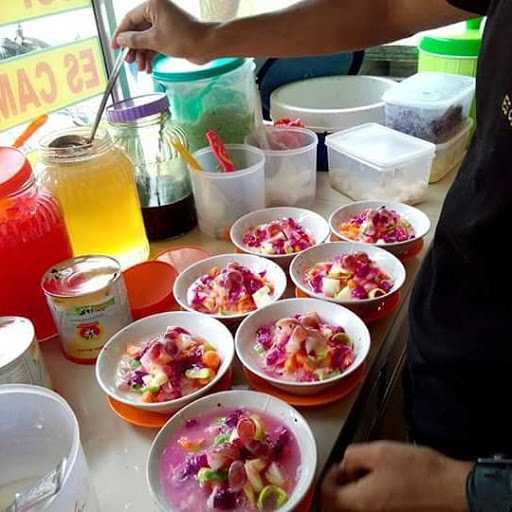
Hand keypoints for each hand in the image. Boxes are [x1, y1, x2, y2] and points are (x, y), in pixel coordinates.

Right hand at [112, 0, 209, 71]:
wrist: (207, 45)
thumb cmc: (184, 38)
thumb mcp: (155, 40)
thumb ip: (135, 40)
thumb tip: (121, 40)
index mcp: (152, 5)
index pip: (129, 19)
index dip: (120, 34)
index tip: (114, 47)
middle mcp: (157, 12)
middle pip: (137, 31)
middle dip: (133, 48)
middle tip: (128, 62)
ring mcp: (164, 24)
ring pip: (146, 40)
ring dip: (142, 55)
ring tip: (141, 69)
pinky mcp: (170, 35)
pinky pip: (155, 45)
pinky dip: (152, 56)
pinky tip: (149, 68)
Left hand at [321, 441, 472, 511]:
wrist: (453, 489)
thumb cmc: (419, 472)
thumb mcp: (380, 451)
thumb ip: (354, 454)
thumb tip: (346, 461)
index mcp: (360, 500)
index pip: (328, 495)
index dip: (327, 477)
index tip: (336, 465)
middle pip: (342, 503)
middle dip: (341, 484)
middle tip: (349, 467)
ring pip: (358, 504)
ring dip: (356, 488)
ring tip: (367, 469)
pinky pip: (374, 505)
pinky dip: (371, 492)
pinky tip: (382, 478)